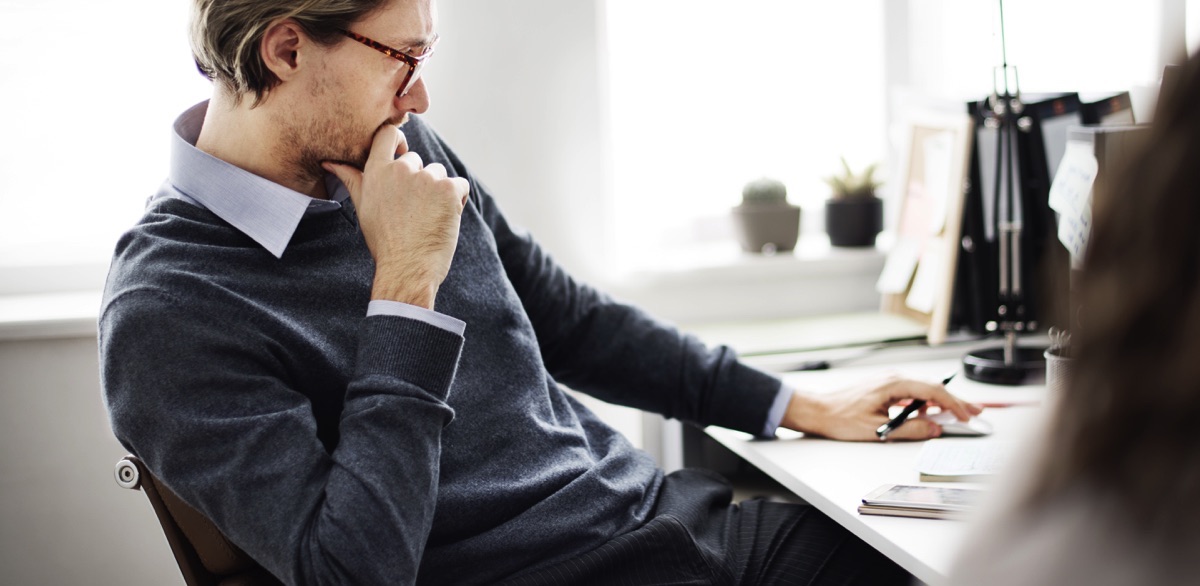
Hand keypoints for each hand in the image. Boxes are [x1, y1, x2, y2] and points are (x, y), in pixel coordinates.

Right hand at [323, 125, 469, 308]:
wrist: (407, 268)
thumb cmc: (384, 241)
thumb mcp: (363, 206)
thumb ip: (351, 178)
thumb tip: (329, 161)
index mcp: (377, 171)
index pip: (388, 134)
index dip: (399, 141)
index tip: (402, 154)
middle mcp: (401, 169)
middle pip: (417, 161)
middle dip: (419, 182)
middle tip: (413, 212)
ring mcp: (427, 178)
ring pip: (439, 173)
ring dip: (438, 191)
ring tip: (427, 218)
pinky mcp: (449, 189)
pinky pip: (460, 185)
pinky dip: (457, 200)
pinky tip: (444, 219)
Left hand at [780, 375, 982, 441]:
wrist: (818, 410)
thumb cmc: (840, 418)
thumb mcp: (878, 430)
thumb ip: (909, 430)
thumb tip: (934, 428)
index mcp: (893, 384)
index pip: (932, 391)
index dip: (953, 404)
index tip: (967, 415)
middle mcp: (893, 378)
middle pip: (932, 388)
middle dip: (955, 401)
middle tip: (976, 411)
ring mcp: (889, 382)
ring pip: (923, 389)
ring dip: (942, 402)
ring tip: (959, 413)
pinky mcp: (885, 388)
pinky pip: (912, 393)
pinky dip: (926, 402)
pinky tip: (931, 413)